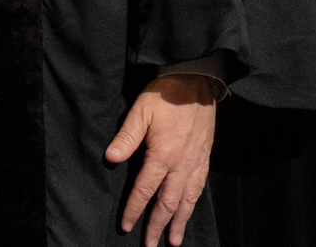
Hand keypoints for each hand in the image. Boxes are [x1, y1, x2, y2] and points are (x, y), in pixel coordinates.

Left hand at [104, 74, 216, 246]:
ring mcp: (195, 164)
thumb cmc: (164, 96)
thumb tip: (110, 158)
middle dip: (158, 226)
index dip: (134, 209)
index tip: (126, 226)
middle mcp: (181, 165)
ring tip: (174, 241)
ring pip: (186, 201)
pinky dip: (192, 206)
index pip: (145, 189)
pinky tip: (188, 212)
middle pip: (168, 203)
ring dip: (179, 223)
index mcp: (162, 155)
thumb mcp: (140, 112)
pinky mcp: (204, 159)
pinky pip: (198, 190)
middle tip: (150, 245)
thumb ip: (126, 137)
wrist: (196, 85)